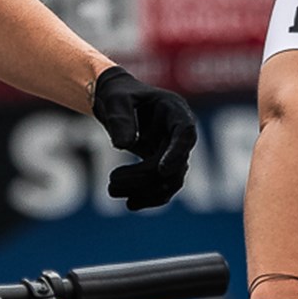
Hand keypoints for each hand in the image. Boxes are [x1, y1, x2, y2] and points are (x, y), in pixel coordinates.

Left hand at [91, 66, 196, 209]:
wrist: (117, 102)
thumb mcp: (115, 99)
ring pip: (171, 180)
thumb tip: (124, 145)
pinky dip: (149, 197)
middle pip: (175, 163)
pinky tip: (130, 204)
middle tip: (111, 181)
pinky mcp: (165, 165)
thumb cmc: (118, 94)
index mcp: (174, 110)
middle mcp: (179, 133)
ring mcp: (174, 150)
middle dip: (144, 176)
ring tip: (111, 190)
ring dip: (145, 191)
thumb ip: (119, 118)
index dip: (177, 153)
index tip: (162, 170)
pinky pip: (164, 187)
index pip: (185, 133)